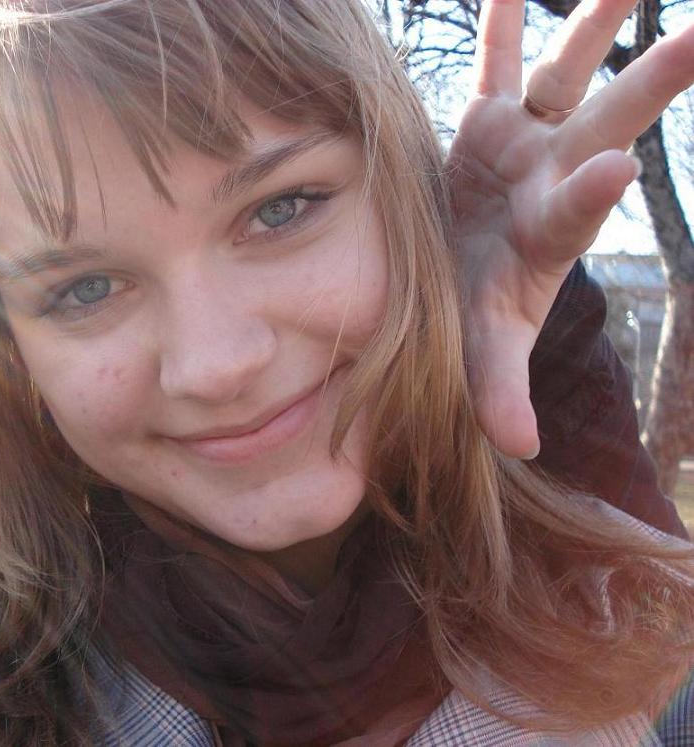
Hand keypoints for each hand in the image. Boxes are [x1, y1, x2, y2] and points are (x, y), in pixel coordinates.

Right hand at [450, 0, 693, 457]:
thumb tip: (518, 448)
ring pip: (568, 75)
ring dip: (598, 25)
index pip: (577, 214)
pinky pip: (502, 63)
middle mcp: (550, 177)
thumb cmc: (471, 309)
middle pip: (604, 126)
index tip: (615, 168)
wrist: (454, 267)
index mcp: (548, 234)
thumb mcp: (482, 348)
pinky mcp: (489, 122)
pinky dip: (508, 22)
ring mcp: (524, 144)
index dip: (593, 194)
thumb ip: (501, 389)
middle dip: (651, 85)